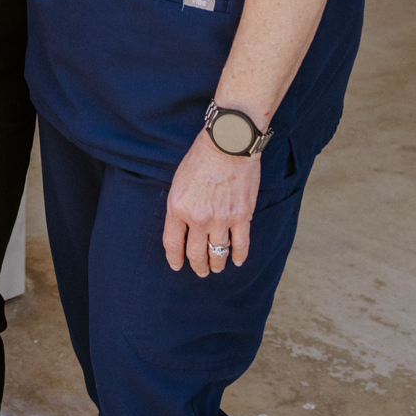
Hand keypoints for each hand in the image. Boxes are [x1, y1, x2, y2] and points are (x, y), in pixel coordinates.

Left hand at [162, 133, 257, 276]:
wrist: (228, 144)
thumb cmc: (200, 157)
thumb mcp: (178, 182)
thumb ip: (179, 207)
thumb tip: (183, 227)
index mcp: (178, 208)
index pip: (173, 244)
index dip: (174, 259)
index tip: (177, 266)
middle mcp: (198, 218)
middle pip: (196, 254)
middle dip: (197, 266)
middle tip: (200, 271)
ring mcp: (221, 219)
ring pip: (218, 253)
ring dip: (216, 264)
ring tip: (216, 268)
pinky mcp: (242, 216)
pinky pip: (240, 244)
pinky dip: (239, 256)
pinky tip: (237, 261)